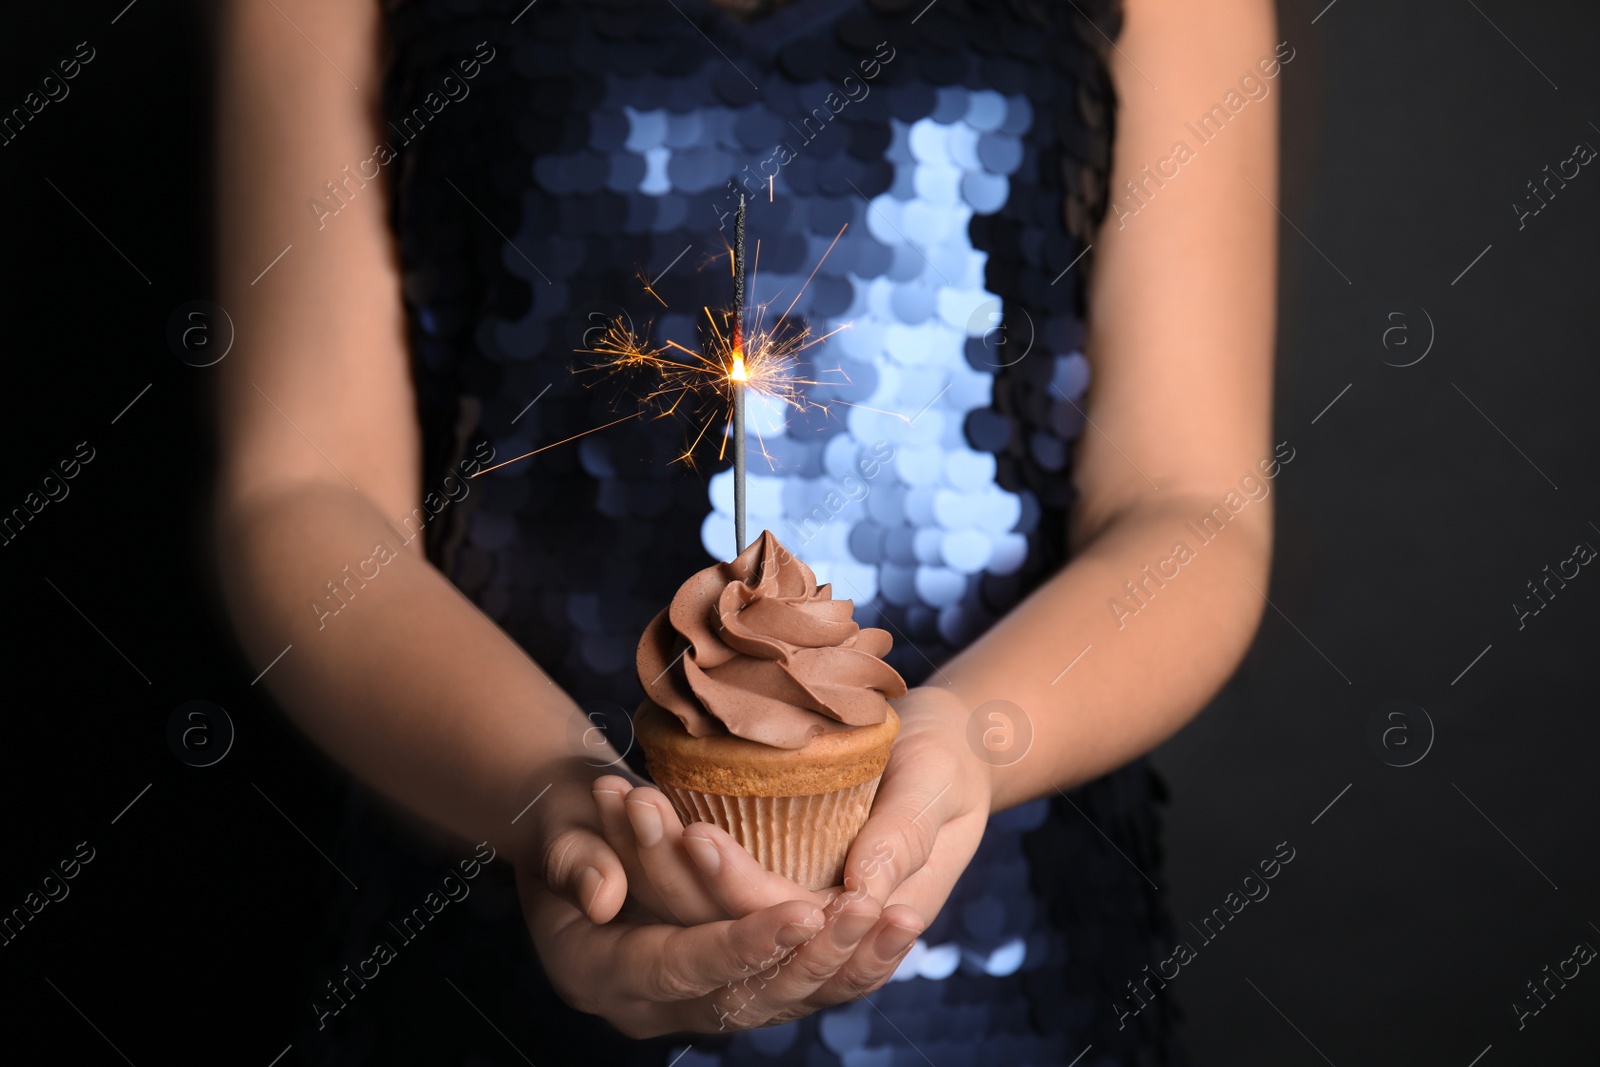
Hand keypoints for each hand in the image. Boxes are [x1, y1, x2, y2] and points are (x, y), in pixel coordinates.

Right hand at [516, 758, 921, 1035]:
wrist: (581, 829)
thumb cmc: (568, 819)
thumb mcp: (559, 828)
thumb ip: (573, 860)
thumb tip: (601, 896)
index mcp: (602, 974)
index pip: (682, 968)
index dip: (742, 944)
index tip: (802, 911)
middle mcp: (652, 1005)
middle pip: (745, 999)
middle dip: (812, 957)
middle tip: (866, 911)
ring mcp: (695, 1001)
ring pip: (782, 1001)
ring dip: (846, 964)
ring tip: (900, 920)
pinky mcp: (733, 984)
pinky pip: (796, 989)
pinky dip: (848, 966)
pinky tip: (895, 933)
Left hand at [585, 684, 989, 1007]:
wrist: (941, 744)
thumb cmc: (947, 765)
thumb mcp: (937, 789)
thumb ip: (904, 839)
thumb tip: (865, 891)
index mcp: (857, 921)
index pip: (785, 920)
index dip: (739, 886)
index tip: (697, 835)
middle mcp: (807, 920)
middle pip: (723, 915)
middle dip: (672, 863)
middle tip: (633, 804)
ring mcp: (775, 893)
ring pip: (696, 892)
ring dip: (650, 847)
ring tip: (615, 794)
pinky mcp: (753, 860)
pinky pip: (695, 860)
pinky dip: (656, 828)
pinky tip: (619, 791)